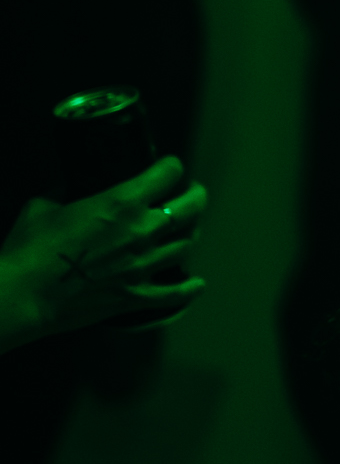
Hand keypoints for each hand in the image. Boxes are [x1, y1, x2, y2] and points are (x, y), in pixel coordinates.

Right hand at [0, 157, 206, 352]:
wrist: (19, 296)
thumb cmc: (27, 251)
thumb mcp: (42, 208)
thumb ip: (63, 195)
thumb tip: (66, 194)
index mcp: (122, 202)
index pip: (168, 173)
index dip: (171, 167)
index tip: (169, 168)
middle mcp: (141, 231)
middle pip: (192, 207)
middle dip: (195, 196)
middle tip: (191, 194)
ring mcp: (142, 265)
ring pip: (188, 244)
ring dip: (190, 234)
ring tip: (187, 230)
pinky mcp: (135, 296)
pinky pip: (175, 293)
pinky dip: (189, 288)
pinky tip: (197, 283)